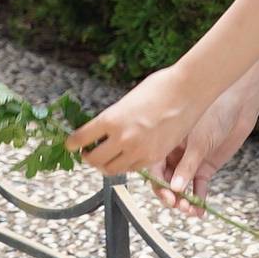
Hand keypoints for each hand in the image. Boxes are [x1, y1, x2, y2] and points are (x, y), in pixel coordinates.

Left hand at [65, 68, 199, 177]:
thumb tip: (101, 130)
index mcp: (111, 119)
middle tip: (88, 153)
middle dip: (88, 157)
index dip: (72, 144)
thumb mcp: (127, 100)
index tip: (71, 144)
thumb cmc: (159, 87)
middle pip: (94, 160)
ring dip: (105, 165)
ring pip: (112, 169)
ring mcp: (139, 150)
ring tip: (106, 157)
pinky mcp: (154, 157)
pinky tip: (126, 156)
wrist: (188, 90)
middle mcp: (122, 138)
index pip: (80, 139)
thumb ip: (114, 118)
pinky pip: (133, 169)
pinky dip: (125, 165)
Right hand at [154, 88, 258, 211]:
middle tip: (177, 205)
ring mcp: (189, 161)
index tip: (167, 196)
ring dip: (184, 200)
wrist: (238, 107)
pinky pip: (198, 187)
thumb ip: (187, 166)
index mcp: (165, 142)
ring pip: (181, 186)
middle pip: (166, 180)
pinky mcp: (204, 167)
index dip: (158, 184)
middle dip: (171, 195)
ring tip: (190, 210)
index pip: (155, 167)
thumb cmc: (215, 115)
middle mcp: (174, 154)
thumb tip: (175, 189)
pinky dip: (199, 199)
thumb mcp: (198, 142)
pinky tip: (200, 211)